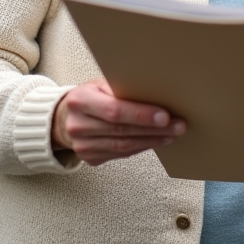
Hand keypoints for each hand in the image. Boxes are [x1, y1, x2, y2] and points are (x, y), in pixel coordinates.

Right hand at [52, 78, 184, 165]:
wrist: (65, 117)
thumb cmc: (91, 95)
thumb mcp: (101, 84)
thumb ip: (122, 88)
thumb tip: (159, 92)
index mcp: (80, 100)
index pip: (115, 111)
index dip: (141, 115)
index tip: (165, 116)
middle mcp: (78, 125)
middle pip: (123, 131)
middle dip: (154, 129)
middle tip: (178, 125)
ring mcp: (82, 146)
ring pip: (124, 147)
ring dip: (152, 141)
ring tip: (172, 134)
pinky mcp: (90, 158)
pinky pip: (121, 154)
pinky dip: (142, 147)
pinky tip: (156, 141)